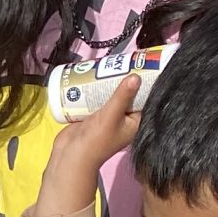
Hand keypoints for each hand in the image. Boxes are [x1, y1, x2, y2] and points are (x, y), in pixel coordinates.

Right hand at [39, 73, 140, 216]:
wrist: (70, 157)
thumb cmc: (95, 141)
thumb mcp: (111, 116)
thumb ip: (122, 96)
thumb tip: (136, 75)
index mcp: (135, 123)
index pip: (146, 98)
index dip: (148, 82)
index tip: (147, 64)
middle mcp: (124, 119)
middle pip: (129, 93)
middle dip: (126, 78)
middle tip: (125, 59)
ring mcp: (109, 117)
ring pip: (113, 94)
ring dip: (111, 81)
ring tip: (111, 63)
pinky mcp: (94, 116)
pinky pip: (100, 97)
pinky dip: (98, 88)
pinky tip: (96, 73)